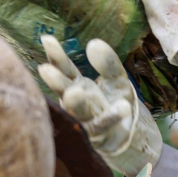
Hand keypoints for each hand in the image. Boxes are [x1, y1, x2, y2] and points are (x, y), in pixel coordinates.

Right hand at [38, 36, 161, 176]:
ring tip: (76, 91)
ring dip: (76, 103)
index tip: (47, 39)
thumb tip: (93, 44)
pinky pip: (103, 128)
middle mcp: (75, 105)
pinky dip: (111, 118)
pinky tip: (123, 107)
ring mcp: (85, 122)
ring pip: (78, 113)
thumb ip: (108, 63)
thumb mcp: (118, 79)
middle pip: (63, 91)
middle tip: (45, 69)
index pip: (63, 70)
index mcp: (76, 86)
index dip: (55, 56)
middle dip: (56, 82)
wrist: (132, 134)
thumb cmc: (117, 103)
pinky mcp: (100, 138)